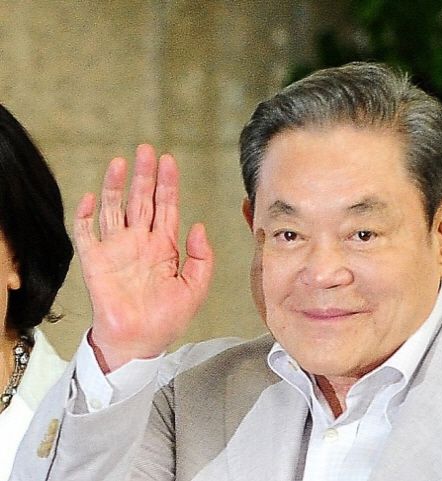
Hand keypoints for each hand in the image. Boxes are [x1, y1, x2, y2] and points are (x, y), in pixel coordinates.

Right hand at [74, 144, 213, 372]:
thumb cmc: (166, 319)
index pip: (166, 207)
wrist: (141, 342)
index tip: (169, 161)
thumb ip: (202, 258)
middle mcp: (140, 242)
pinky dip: (86, 216)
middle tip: (146, 150)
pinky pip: (87, 234)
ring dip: (116, 187)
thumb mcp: (195, 288)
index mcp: (164, 246)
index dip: (167, 184)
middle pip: (141, 201)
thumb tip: (198, 226)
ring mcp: (117, 250)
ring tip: (121, 163)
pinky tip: (91, 198)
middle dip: (144, 176)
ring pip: (115, 209)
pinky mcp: (96, 262)